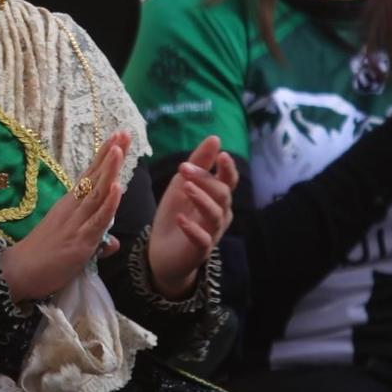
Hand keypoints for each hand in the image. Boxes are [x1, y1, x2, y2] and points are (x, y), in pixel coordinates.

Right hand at [0, 131, 127, 301]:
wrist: (19, 273)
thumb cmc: (43, 259)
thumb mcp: (73, 246)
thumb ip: (96, 241)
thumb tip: (113, 243)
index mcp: (70, 206)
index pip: (90, 176)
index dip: (104, 157)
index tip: (117, 135)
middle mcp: (72, 209)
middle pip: (95, 178)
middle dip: (111, 155)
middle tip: (124, 132)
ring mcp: (76, 223)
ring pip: (96, 193)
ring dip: (109, 170)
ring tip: (119, 148)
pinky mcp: (79, 241)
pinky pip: (97, 220)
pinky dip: (108, 204)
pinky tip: (117, 187)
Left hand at [146, 135, 238, 296]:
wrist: (163, 252)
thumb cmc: (176, 215)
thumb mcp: (182, 185)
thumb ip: (198, 164)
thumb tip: (215, 138)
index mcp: (218, 197)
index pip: (229, 180)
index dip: (227, 168)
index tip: (220, 154)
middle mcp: (220, 214)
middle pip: (222, 194)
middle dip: (205, 180)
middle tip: (183, 168)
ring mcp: (212, 233)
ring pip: (216, 214)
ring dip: (201, 199)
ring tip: (186, 187)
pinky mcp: (200, 250)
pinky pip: (202, 239)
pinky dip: (192, 228)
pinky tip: (180, 219)